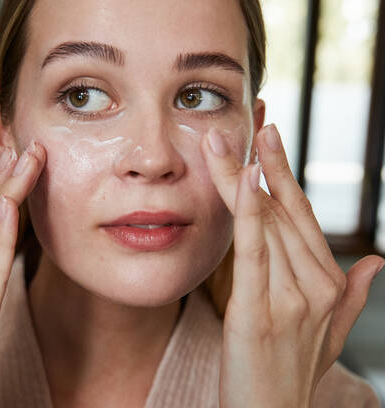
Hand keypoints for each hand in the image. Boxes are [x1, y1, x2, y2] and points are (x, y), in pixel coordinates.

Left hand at [200, 125, 383, 407]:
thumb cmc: (293, 372)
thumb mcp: (330, 333)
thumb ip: (354, 294)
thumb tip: (379, 262)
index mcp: (329, 285)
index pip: (303, 218)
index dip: (285, 176)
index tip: (271, 140)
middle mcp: (316, 286)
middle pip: (283, 212)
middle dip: (263, 164)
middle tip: (249, 123)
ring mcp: (292, 298)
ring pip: (265, 224)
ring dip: (242, 177)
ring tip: (221, 141)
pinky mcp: (259, 310)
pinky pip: (254, 251)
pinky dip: (249, 213)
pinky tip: (245, 179)